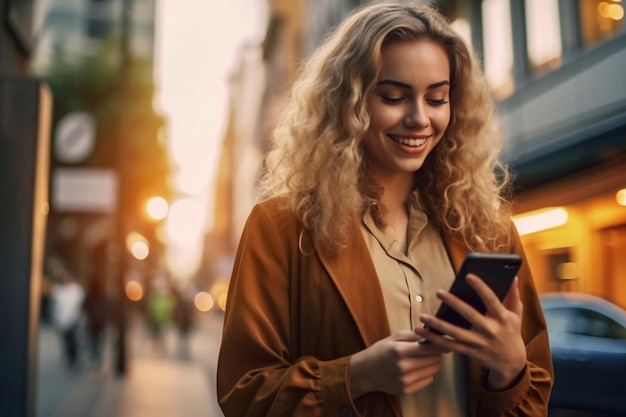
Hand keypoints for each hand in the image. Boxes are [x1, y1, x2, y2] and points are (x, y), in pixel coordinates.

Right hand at [349, 330, 446, 397]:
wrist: (365, 371)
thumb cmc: (381, 351)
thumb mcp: (394, 337)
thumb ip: (414, 335)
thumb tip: (433, 335)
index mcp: (400, 351)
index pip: (430, 348)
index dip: (439, 344)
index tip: (443, 341)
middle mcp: (403, 367)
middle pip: (435, 360)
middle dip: (435, 353)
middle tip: (429, 349)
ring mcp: (405, 381)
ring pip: (434, 370)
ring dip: (431, 363)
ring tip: (421, 358)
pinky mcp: (407, 390)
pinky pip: (428, 380)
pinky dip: (426, 373)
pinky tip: (416, 369)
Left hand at [415, 275, 525, 389]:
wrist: (511, 363)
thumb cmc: (512, 332)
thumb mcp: (517, 314)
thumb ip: (513, 296)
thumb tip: (513, 276)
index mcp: (502, 318)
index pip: (491, 300)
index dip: (481, 287)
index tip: (468, 276)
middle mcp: (490, 330)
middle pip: (470, 315)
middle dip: (454, 303)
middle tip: (439, 292)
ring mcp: (479, 343)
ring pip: (455, 333)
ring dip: (438, 324)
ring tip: (423, 316)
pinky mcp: (470, 352)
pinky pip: (449, 345)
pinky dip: (434, 339)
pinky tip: (422, 331)